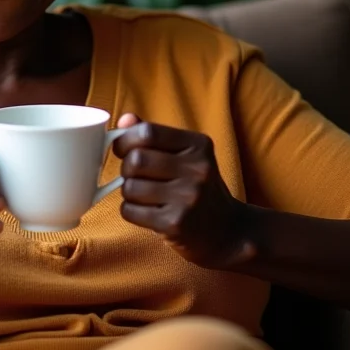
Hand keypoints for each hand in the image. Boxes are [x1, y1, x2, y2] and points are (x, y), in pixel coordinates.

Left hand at [114, 114, 254, 269]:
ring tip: (145, 196)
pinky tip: (148, 212)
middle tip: (136, 176)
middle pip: (136, 160)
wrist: (227, 231)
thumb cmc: (196, 186)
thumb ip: (153, 135)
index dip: (125, 139)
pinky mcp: (176, 224)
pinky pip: (130, 211)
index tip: (122, 149)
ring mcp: (188, 198)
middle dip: (127, 169)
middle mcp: (198, 169)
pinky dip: (130, 211)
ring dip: (128, 192)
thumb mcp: (183, 154)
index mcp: (199, 145)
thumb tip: (124, 119)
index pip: (148, 132)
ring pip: (130, 187)